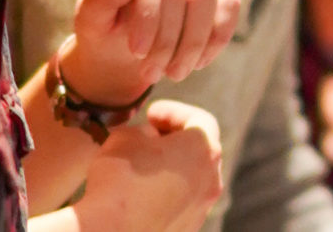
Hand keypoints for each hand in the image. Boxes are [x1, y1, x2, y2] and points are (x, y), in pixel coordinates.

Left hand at [61, 0, 242, 105]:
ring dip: (194, 41)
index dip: (147, 14)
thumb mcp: (91, 21)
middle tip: (154, 74)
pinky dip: (217, 35)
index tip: (138, 52)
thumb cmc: (101, 30)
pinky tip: (199, 61)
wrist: (121, 49)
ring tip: (175, 72)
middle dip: (169, 37)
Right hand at [77, 100, 223, 231]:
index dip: (173, 112)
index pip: (199, 120)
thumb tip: (149, 139)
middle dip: (175, 140)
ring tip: (142, 167)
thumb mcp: (126, 136)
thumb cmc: (120, 179)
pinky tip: (140, 195)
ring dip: (172, 169)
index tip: (151, 114)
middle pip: (199, 151)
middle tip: (148, 137)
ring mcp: (201, 208)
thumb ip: (145, 130)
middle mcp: (212, 179)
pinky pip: (180, 204)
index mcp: (204, 149)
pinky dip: (166, 194)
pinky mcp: (188, 229)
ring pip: (191, 179)